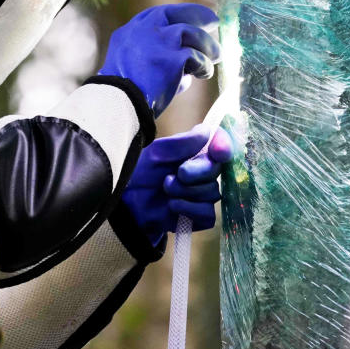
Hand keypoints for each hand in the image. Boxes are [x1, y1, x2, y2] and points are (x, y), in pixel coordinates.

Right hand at [99, 4, 220, 116]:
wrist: (119, 106)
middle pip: (176, 15)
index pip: (156, 15)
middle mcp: (144, 31)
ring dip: (207, 45)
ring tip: (216, 56)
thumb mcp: (129, 66)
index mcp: (129, 32)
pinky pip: (197, 58)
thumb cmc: (125, 94)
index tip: (192, 16)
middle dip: (197, 15)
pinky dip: (204, 66)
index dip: (177, 14)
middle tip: (213, 21)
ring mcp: (159, 41)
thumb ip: (152, 58)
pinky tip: (204, 74)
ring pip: (191, 33)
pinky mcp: (173, 58)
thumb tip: (184, 67)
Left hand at [121, 125, 232, 246]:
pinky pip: (208, 215)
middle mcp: (203, 171)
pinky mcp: (198, 216)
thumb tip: (208, 131)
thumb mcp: (157, 152)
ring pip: (212, 193)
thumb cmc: (139, 172)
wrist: (125, 201)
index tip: (217, 152)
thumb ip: (182, 143)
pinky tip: (173, 206)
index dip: (224, 146)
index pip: (221, 145)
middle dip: (194, 173)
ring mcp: (202, 195)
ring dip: (185, 192)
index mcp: (196, 151)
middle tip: (174, 174)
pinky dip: (189, 210)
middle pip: (216, 171)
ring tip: (166, 189)